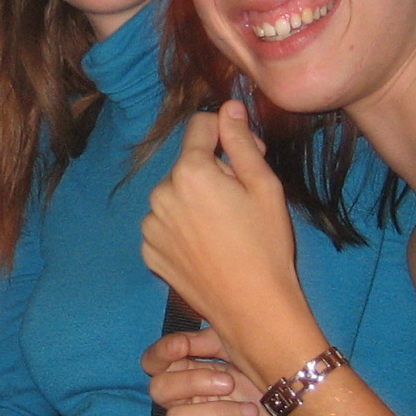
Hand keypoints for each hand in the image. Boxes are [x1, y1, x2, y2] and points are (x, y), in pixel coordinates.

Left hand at [140, 102, 305, 368]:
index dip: (228, 134)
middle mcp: (160, 194)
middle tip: (243, 200)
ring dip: (195, 200)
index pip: (201, 126)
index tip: (248, 154)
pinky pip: (165, 224)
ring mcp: (150, 226)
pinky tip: (208, 246)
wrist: (252, 308)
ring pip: (175, 195)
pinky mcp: (149, 251)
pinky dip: (182, 228)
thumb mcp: (264, 186)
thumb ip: (241, 140)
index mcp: (190, 171)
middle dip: (213, 171)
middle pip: (188, 164)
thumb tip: (229, 107)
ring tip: (226, 228)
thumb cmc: (266, 245)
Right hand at [143, 328, 341, 415]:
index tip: (184, 347)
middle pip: (159, 389)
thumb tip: (183, 340)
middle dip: (193, 381)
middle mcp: (192, 403)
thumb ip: (213, 342)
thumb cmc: (284, 390)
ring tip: (250, 413)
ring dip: (214, 411)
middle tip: (231, 383)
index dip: (161, 353)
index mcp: (196, 375)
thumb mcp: (247, 355)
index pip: (155, 363)